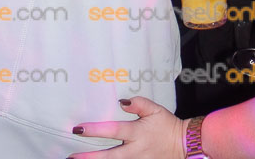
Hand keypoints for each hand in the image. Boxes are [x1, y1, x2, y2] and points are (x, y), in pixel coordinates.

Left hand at [68, 97, 186, 158]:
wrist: (182, 145)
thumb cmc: (167, 125)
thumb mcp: (155, 110)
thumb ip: (139, 104)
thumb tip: (122, 101)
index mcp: (137, 133)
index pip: (113, 130)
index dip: (95, 129)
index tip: (79, 128)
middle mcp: (135, 150)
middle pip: (108, 155)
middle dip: (89, 157)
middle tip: (72, 156)